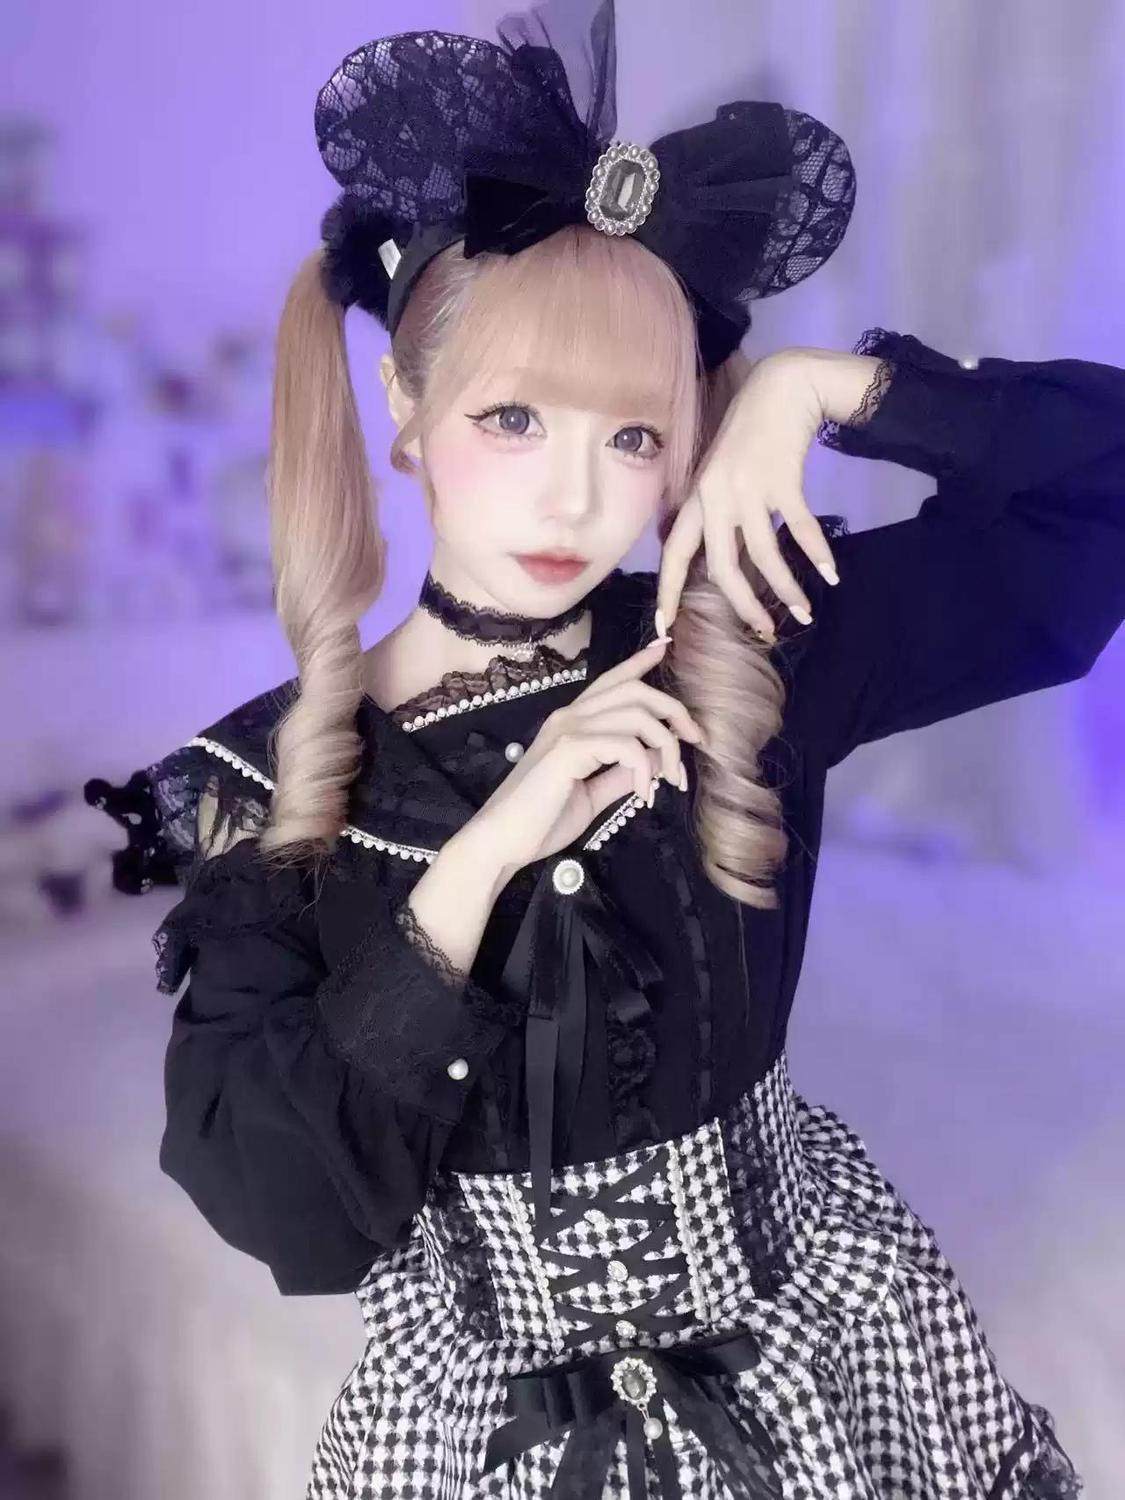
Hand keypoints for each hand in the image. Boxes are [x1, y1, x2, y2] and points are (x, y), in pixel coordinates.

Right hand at [466, 637, 704, 876]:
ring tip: (669, 782)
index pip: (611, 680)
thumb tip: (652, 764)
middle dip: (675, 712)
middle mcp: (570, 716)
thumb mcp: (591, 793)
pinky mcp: (569, 750)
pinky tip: (642, 794)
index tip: (665, 648)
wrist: (502, 842)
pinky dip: (644, 769)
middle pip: (636, 690)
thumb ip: (619, 775)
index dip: (640, 662)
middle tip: (694, 743)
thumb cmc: (541, 821)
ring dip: (666, 748)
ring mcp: (568, 730)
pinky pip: (627, 745)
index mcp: (572, 722)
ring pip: (638, 716)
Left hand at [656, 351, 841, 641]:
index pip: (674, 554)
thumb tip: (726, 563)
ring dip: (785, 589)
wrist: (780, 387)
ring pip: (763, 555)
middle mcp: (716, 497)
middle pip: (722, 567)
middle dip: (743, 606)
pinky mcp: (782, 478)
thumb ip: (717, 514)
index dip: (668, 592)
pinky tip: (831, 574)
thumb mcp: (720, 475)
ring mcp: (748, 488)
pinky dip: (817, 553)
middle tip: (763, 631)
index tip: (665, 628)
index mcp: (696, 499)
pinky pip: (799, 527)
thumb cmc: (750, 435)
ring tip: (804, 612)